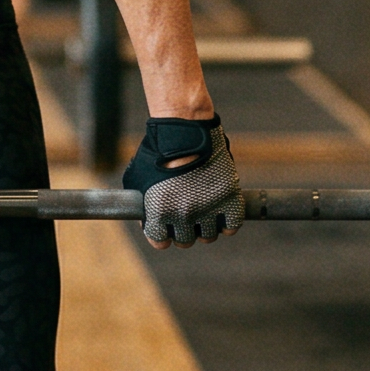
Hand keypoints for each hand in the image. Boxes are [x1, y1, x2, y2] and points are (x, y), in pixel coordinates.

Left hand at [120, 116, 242, 247]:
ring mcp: (208, 208)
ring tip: (203, 213)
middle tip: (186, 217)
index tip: (166, 227)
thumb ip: (142, 205)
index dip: (162, 234)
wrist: (184, 129)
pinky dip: (227, 223)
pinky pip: (231, 226)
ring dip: (205, 227)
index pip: (160, 241)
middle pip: (185, 240)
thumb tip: (148, 224)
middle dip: (183, 230)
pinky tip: (221, 213)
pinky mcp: (229, 198)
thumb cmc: (157, 150)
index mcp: (159, 212)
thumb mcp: (137, 178)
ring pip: (208, 236)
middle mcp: (183, 215)